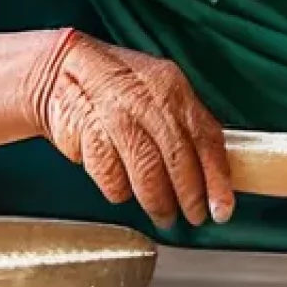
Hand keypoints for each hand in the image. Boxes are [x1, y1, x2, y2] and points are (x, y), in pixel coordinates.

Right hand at [20, 29, 233, 229]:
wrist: (63, 70)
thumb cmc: (118, 87)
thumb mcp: (159, 90)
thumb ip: (185, 123)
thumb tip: (212, 168)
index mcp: (172, 88)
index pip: (206, 138)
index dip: (217, 178)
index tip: (222, 208)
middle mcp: (147, 101)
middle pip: (178, 161)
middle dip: (189, 198)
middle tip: (194, 216)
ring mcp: (117, 118)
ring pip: (147, 177)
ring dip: (158, 203)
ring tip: (163, 213)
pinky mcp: (89, 137)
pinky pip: (114, 180)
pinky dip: (121, 191)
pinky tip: (125, 186)